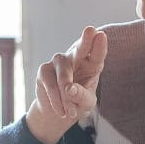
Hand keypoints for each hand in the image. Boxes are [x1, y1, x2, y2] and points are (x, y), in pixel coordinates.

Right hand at [26, 26, 106, 143]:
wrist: (58, 113)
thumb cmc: (77, 103)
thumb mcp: (86, 103)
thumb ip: (82, 96)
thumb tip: (69, 89)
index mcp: (92, 64)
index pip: (97, 54)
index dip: (99, 45)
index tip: (101, 35)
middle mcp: (76, 58)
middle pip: (81, 47)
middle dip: (86, 40)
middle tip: (91, 30)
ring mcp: (59, 62)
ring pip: (64, 75)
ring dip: (67, 96)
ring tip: (71, 113)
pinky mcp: (44, 70)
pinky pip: (51, 85)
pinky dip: (56, 100)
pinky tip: (61, 111)